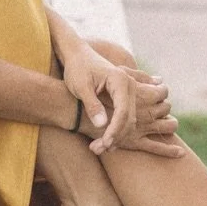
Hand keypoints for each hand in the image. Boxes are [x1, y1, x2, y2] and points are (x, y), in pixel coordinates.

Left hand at [62, 44, 181, 156]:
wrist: (77, 55)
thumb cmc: (77, 68)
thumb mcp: (80, 87)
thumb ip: (92, 105)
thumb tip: (102, 125)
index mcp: (120, 80)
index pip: (123, 111)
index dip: (114, 130)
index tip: (104, 143)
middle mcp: (129, 85)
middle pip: (129, 118)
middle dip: (115, 137)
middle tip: (98, 149)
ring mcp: (129, 91)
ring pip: (130, 120)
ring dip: (117, 136)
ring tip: (98, 148)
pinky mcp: (124, 96)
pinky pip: (126, 117)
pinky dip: (118, 130)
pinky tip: (105, 140)